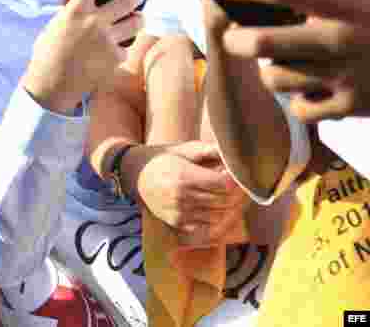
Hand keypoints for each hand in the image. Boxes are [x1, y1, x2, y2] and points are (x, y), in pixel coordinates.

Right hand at [23, 0, 143, 112]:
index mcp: (75, 10)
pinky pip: (128, 45)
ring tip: (131, 21)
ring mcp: (107, 40)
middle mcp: (94, 22)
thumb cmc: (49, 52)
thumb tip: (91, 0)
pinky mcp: (115, 57)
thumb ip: (75, 11)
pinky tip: (112, 50)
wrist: (51, 84)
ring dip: (136, 19)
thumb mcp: (58, 25)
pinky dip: (122, 46)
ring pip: (137, 21)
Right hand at [130, 141, 248, 247]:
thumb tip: (233, 152)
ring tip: (231, 197)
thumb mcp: (183, 150)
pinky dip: (216, 219)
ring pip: (219, 216)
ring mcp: (179, 212)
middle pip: (224, 201)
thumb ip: (208, 150)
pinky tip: (217, 209)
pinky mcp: (177, 223)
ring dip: (229, 208)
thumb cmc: (162, 159)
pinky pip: (207, 227)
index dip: (236, 181)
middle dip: (237, 195)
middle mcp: (182, 197)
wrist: (135, 175)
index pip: (224, 185)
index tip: (238, 176)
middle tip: (242, 188)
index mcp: (185, 176)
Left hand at [217, 0, 369, 121]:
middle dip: (237, 39)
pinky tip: (304, 85)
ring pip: (275, 78)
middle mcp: (339, 40)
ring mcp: (344, 77)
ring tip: (273, 59)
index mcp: (345, 4)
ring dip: (268, 69)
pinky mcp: (350, 107)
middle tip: (235, 35)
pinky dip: (297, 99)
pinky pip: (302, 108)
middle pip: (262, 42)